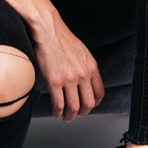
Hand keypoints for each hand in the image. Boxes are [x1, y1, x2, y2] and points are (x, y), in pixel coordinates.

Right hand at [30, 6, 104, 120]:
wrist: (47, 29)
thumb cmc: (60, 38)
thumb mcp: (81, 51)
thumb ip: (85, 66)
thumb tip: (83, 78)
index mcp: (91, 67)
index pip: (99, 93)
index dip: (94, 103)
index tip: (88, 106)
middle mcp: (83, 74)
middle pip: (88, 103)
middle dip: (83, 113)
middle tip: (77, 115)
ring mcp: (69, 79)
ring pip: (74, 107)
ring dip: (70, 116)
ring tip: (66, 117)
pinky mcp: (54, 81)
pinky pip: (58, 104)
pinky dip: (58, 112)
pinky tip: (55, 113)